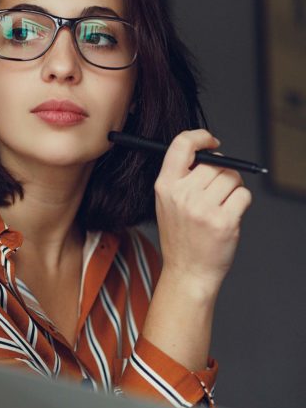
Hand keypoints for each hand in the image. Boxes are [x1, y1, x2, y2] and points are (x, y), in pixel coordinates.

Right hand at [154, 130, 252, 295]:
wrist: (187, 271)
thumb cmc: (181, 236)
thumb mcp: (168, 203)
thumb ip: (182, 177)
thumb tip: (211, 153)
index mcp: (165, 186)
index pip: (181, 144)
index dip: (200, 136)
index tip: (211, 142)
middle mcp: (182, 195)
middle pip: (216, 163)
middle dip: (222, 173)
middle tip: (215, 192)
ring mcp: (203, 208)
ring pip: (232, 178)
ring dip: (233, 189)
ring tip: (220, 206)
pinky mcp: (223, 221)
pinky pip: (243, 195)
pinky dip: (242, 203)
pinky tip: (228, 216)